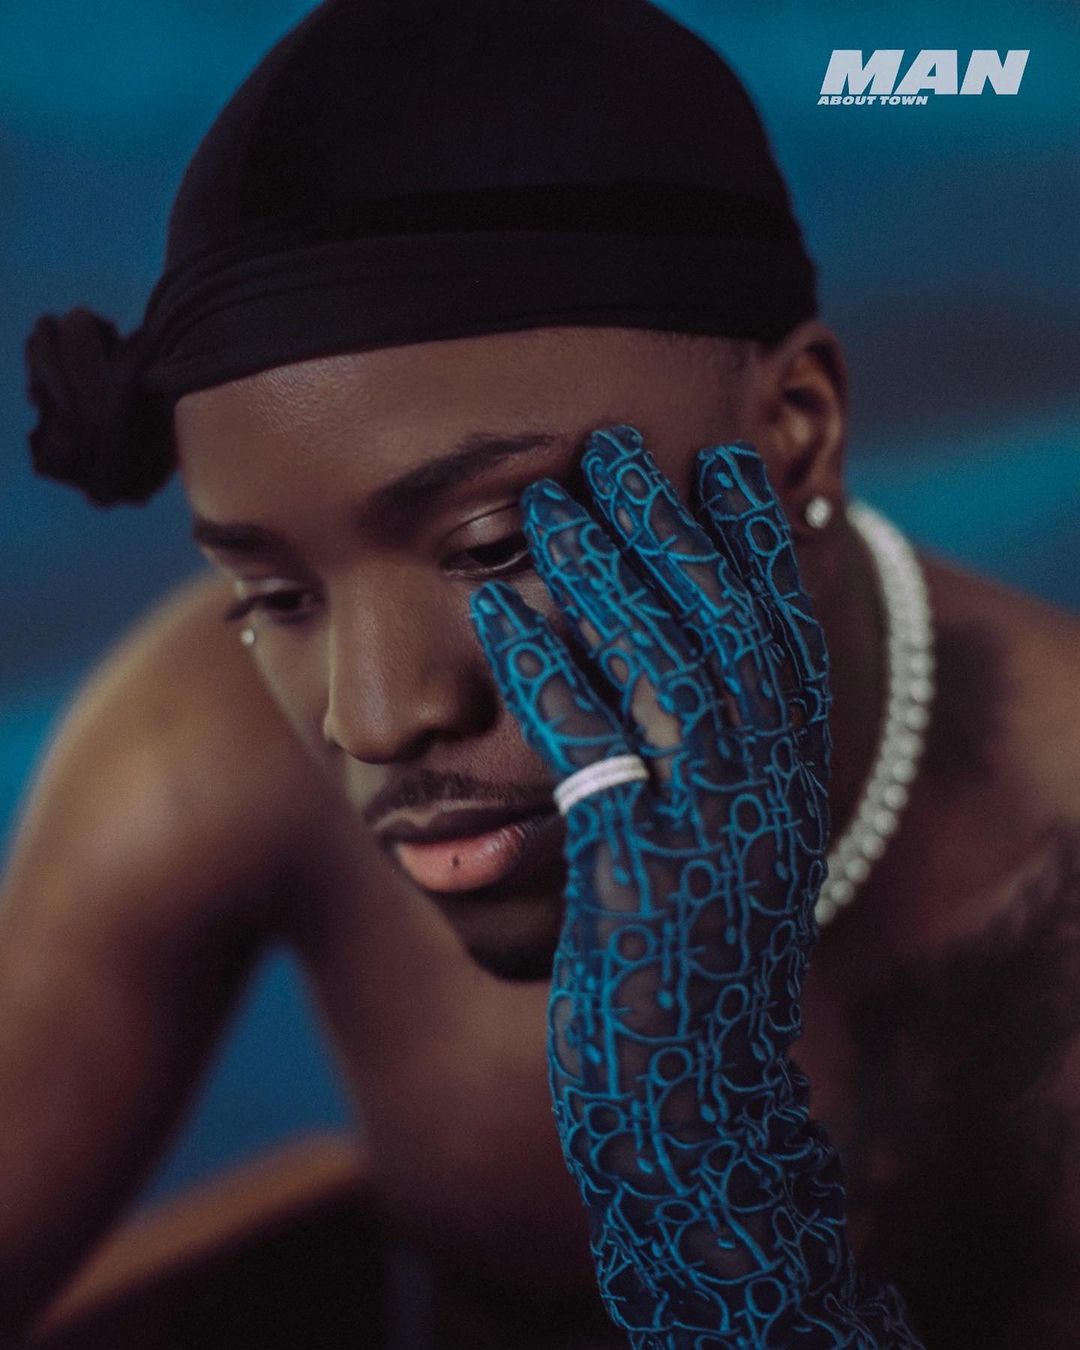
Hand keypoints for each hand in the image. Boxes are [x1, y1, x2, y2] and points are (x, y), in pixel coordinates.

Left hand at [470, 427, 921, 1347]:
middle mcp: (765, 809)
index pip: (786, 642)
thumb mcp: (706, 853)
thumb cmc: (683, 973)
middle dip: (675, 533)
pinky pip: (593, 767)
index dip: (755, 545)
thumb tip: (645, 665)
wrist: (694, 1109)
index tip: (716, 463)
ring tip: (551, 501)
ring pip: (673, 684)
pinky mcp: (640, 898)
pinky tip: (500, 618)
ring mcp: (709, 852)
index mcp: (785, 789)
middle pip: (731, 637)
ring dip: (610, 584)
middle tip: (618, 444)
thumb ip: (694, 765)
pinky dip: (547, 683)